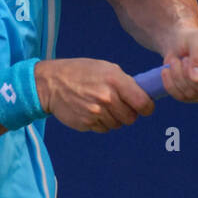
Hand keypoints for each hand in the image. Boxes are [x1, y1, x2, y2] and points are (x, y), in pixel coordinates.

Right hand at [35, 58, 156, 132]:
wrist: (51, 84)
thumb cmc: (80, 73)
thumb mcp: (105, 68)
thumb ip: (124, 82)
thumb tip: (142, 96)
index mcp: (115, 80)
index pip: (143, 103)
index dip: (146, 108)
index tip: (144, 108)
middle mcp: (108, 97)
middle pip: (131, 118)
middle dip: (127, 113)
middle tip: (117, 105)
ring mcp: (97, 112)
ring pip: (117, 125)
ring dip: (113, 118)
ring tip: (100, 106)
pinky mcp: (87, 123)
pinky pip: (104, 129)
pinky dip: (101, 123)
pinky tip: (91, 111)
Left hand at [156, 24, 197, 102]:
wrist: (176, 44)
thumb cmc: (191, 39)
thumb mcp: (196, 38)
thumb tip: (197, 78)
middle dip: (191, 73)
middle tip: (184, 58)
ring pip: (191, 93)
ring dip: (178, 75)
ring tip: (176, 60)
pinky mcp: (190, 96)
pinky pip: (180, 95)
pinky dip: (170, 82)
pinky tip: (168, 70)